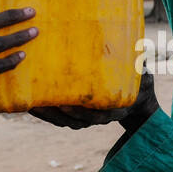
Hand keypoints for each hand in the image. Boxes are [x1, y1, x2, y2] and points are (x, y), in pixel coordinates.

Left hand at [30, 70, 157, 131]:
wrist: (138, 100)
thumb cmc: (140, 83)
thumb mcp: (144, 76)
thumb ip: (140, 67)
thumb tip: (139, 50)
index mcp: (113, 110)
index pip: (95, 116)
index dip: (80, 113)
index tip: (65, 105)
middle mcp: (98, 117)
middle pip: (73, 121)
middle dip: (54, 115)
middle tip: (38, 104)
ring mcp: (87, 117)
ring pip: (63, 121)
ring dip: (46, 116)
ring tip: (29, 105)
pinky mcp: (78, 114)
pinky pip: (60, 117)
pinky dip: (46, 113)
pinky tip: (31, 103)